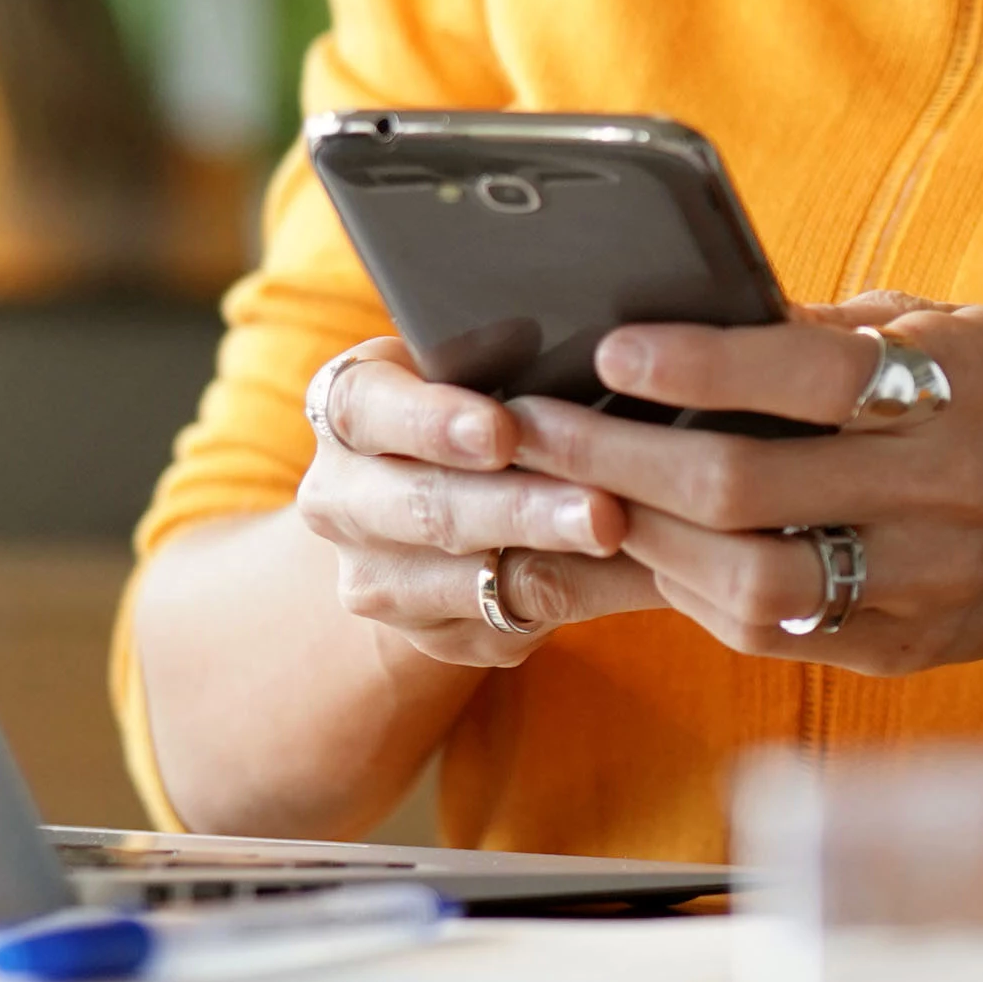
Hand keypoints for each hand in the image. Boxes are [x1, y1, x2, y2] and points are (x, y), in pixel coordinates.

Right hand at [292, 336, 665, 671]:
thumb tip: (618, 343)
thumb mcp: (469, 367)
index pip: (369, 409)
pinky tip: (642, 577)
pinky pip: (508, 626)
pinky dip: (581, 599)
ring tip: (627, 546)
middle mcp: (340, 499)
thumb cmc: (477, 401)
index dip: (434, 423)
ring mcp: (377, 578)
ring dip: (556, 562)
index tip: (504, 431)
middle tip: (602, 509)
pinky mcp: (430, 638)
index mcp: (346, 408)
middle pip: (428, 509)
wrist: (427, 512)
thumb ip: (509, 359)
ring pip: (469, 580)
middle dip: (521, 509)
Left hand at [498, 297, 982, 676]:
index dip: (700, 365)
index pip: (809, 377)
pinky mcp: (900, 645)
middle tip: (537, 426)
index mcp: (952, 389)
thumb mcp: (953, 332)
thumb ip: (837, 329)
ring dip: (645, 539)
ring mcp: (919, 580)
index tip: (613, 350)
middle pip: (749, 488)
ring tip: (578, 496)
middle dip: (621, 456)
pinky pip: (772, 631)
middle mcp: (938, 490)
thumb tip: (700, 308)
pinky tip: (650, 550)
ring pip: (749, 581)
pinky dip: (694, 592)